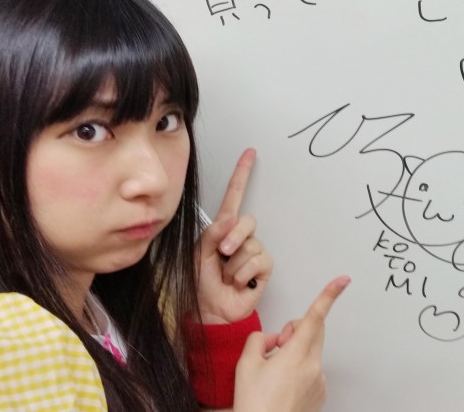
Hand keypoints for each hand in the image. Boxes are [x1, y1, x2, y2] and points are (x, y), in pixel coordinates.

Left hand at [196, 149, 273, 323]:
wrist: (211, 311)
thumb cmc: (201, 283)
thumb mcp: (199, 253)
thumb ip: (213, 233)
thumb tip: (232, 220)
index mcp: (222, 228)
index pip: (234, 196)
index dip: (242, 174)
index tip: (250, 153)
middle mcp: (241, 236)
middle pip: (246, 221)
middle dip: (233, 238)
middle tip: (222, 255)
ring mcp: (254, 251)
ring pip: (251, 245)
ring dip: (234, 264)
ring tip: (227, 276)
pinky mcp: (264, 267)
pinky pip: (258, 261)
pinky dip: (243, 274)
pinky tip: (238, 282)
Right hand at [234, 276, 349, 411]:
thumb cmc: (255, 404)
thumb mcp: (246, 364)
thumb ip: (259, 339)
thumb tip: (272, 339)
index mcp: (296, 354)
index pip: (314, 317)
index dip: (329, 295)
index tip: (342, 281)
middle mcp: (313, 366)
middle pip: (313, 331)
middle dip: (296, 330)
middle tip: (276, 346)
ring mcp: (319, 380)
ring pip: (311, 351)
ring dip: (295, 353)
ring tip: (275, 375)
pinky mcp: (321, 393)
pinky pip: (312, 370)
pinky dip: (299, 370)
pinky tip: (283, 386)